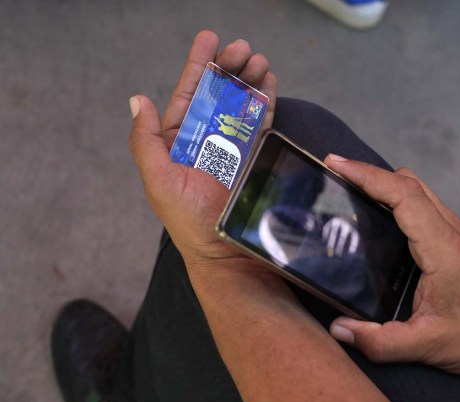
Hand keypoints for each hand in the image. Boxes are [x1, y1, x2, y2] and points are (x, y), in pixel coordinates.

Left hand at [128, 31, 276, 269]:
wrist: (225, 250)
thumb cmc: (188, 219)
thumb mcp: (158, 180)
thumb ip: (145, 141)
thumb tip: (138, 100)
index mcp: (179, 141)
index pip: (188, 95)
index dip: (199, 66)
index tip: (209, 39)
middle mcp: (206, 139)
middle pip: (218, 94)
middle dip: (229, 67)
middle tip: (241, 47)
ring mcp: (233, 146)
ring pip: (240, 103)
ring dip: (249, 78)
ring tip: (258, 59)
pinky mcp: (255, 155)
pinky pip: (260, 122)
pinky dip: (265, 101)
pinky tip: (269, 82)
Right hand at [324, 155, 459, 374]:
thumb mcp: (430, 346)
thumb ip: (382, 342)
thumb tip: (340, 329)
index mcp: (444, 249)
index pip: (403, 195)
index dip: (367, 175)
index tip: (337, 164)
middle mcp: (451, 231)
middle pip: (408, 182)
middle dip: (368, 172)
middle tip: (334, 174)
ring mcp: (455, 231)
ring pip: (416, 189)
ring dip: (382, 184)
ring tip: (348, 191)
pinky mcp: (454, 238)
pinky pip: (421, 205)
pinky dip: (395, 200)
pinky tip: (376, 218)